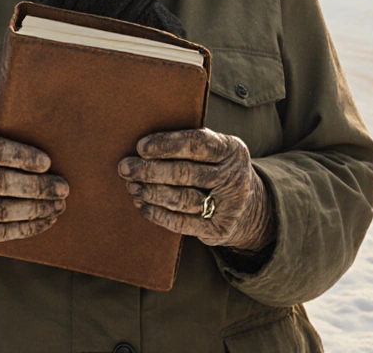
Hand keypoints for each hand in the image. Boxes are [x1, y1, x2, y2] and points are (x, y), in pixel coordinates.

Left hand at [118, 128, 272, 252]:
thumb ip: (188, 143)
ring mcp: (230, 205)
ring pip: (183, 199)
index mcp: (232, 149)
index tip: (140, 147)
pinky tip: (141, 205)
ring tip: (131, 186)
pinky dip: (158, 214)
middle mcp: (234, 176)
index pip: (197, 143)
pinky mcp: (220, 229)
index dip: (166, 145)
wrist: (247, 206)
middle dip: (150, 170)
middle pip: (186, 173)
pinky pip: (182, 222)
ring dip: (152, 192)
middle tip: (125, 168)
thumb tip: (142, 144)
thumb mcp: (214, 150)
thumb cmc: (215, 168)